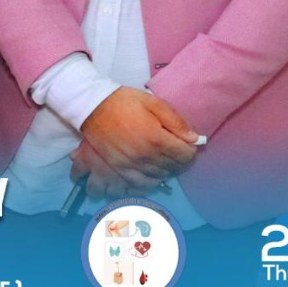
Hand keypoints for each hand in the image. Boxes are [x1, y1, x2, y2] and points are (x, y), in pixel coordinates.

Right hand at [73, 87, 197, 196]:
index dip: (191, 152)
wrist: (93, 108)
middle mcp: (146, 157)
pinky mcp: (119, 170)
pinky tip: (152, 175)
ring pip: (158, 178)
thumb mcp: (153, 103)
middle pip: (173, 168)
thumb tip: (194, 139)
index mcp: (156, 139)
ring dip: (167, 172)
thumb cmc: (124, 102)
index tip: (189, 146)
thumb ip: (176, 121)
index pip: (185, 155)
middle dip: (180, 162)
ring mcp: (132, 166)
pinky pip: (140, 184)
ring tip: (167, 164)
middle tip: (179, 154)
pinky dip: (150, 182)